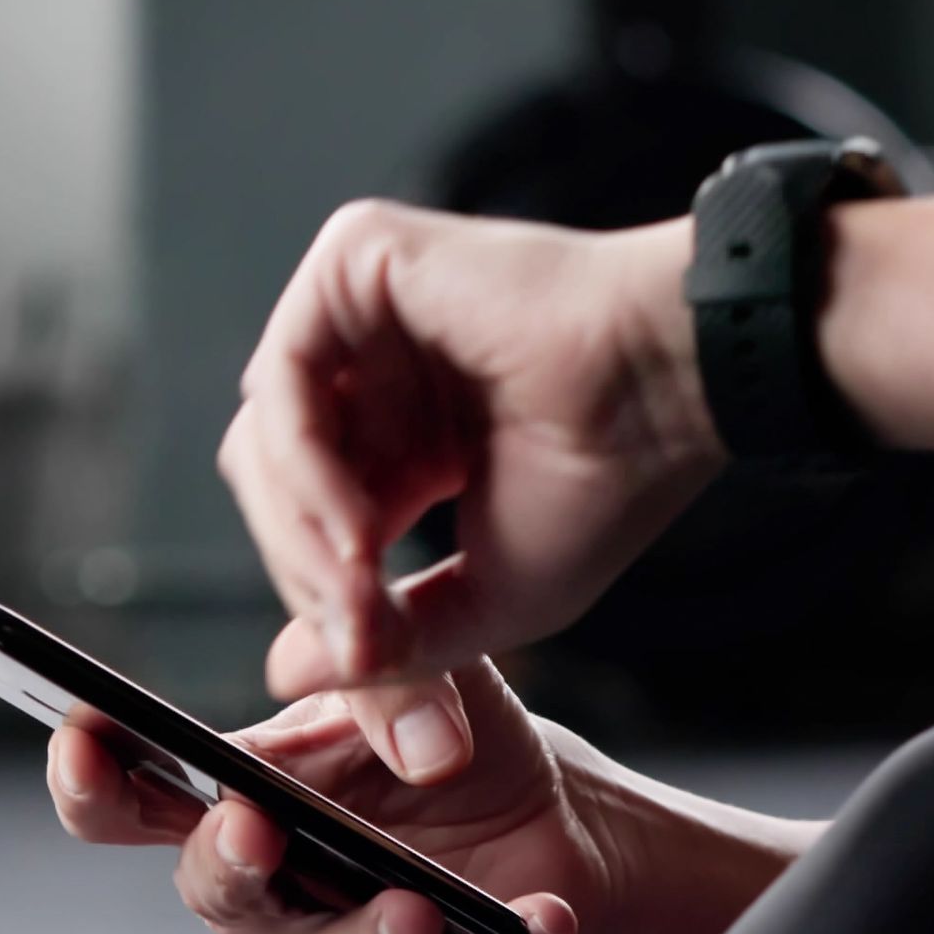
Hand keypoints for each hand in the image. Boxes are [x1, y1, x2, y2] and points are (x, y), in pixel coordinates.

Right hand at [46, 669, 595, 933]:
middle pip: (215, 896)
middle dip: (230, 865)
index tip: (81, 741)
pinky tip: (543, 916)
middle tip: (255, 826)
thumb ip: (378, 666)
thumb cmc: (456, 739)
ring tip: (422, 908)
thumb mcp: (430, 677)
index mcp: (238, 795)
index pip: (131, 799)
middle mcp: (263, 887)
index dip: (90, 781)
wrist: (555, 822)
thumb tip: (332, 659)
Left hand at [213, 202, 715, 758]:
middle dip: (305, 573)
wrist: (670, 384)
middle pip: (270, 482)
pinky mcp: (355, 259)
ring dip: (302, 533)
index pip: (309, 520)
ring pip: (263, 438)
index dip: (325, 600)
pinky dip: (304, 469)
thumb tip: (284, 673)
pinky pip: (281, 380)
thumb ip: (391, 638)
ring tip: (363, 592)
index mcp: (407, 434)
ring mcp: (361, 310)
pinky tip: (358, 531)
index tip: (367, 667)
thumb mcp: (491, 595)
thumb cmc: (611, 479)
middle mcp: (375, 368)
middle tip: (362, 638)